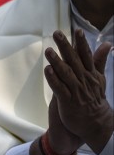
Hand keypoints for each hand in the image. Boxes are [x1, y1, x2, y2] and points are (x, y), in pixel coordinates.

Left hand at [44, 29, 112, 154]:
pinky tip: (47, 70)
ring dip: (57, 61)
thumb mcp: (99, 78)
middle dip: (66, 47)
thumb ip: (99, 60)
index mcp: (91, 74)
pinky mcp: (68, 102)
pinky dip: (54, 80)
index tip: (77, 30)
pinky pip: (60, 89)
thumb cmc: (94, 98)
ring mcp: (76, 91)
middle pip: (74, 61)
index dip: (81, 43)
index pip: (86, 56)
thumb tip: (107, 44)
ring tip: (48, 50)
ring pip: (66, 74)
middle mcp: (84, 81)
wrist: (96, 123)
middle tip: (57, 33)